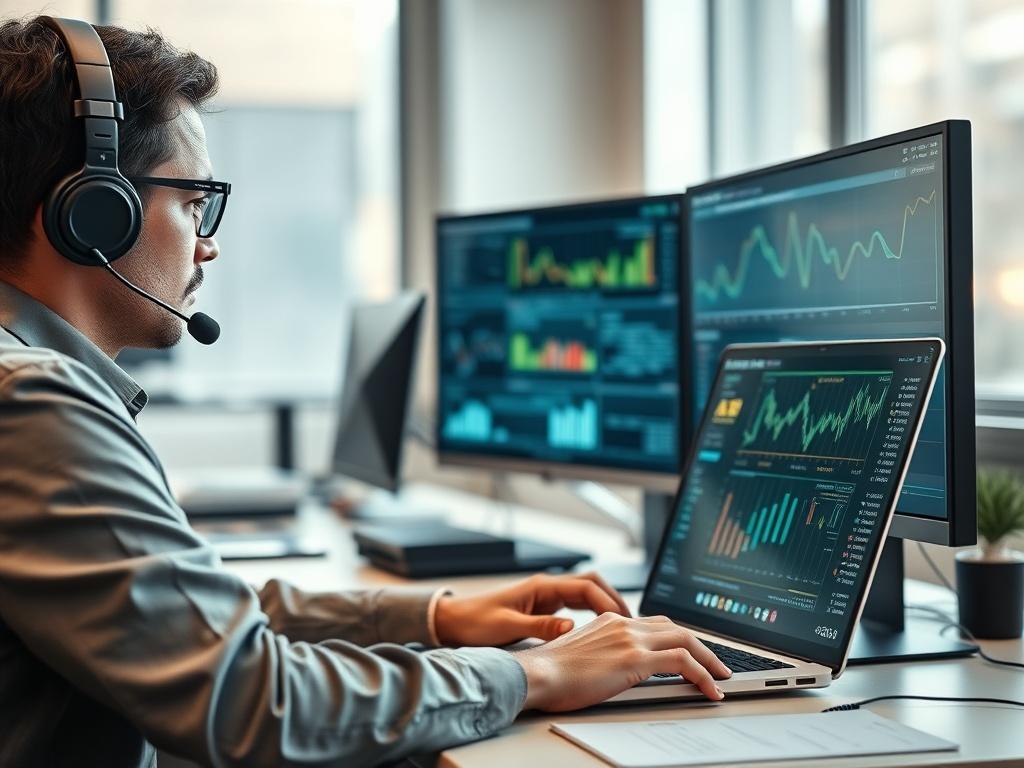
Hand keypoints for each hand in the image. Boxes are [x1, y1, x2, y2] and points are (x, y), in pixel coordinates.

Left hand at [434, 572, 630, 646]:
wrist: (453, 621)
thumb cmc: (475, 622)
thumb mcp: (507, 626)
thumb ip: (540, 627)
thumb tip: (570, 627)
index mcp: (541, 587)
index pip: (586, 587)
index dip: (608, 602)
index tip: (623, 621)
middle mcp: (547, 587)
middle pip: (592, 585)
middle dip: (614, 600)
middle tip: (632, 622)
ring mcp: (546, 596)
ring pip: (586, 594)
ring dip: (606, 606)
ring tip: (623, 627)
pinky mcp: (543, 608)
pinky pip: (577, 604)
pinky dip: (593, 613)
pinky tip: (600, 630)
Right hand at [514, 613, 731, 709]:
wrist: (536, 674)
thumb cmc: (549, 673)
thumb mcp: (581, 655)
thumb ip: (602, 654)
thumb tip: (615, 669)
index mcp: (610, 621)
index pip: (655, 624)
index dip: (678, 638)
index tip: (691, 652)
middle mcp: (623, 624)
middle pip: (676, 628)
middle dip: (702, 647)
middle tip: (716, 665)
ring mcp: (630, 639)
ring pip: (685, 641)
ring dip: (709, 660)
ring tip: (721, 678)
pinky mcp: (635, 659)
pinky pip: (682, 663)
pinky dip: (702, 675)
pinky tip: (710, 690)